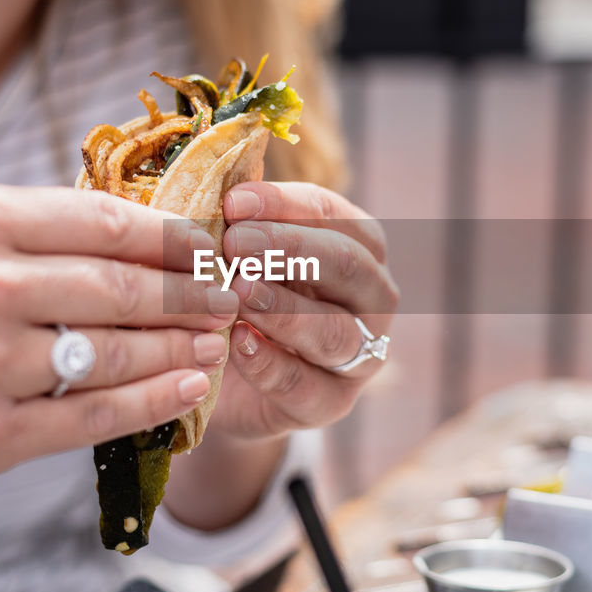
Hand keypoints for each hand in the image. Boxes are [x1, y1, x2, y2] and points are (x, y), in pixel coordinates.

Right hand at [0, 185, 239, 511]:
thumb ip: (31, 231)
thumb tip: (136, 233)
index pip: (114, 222)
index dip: (179, 239)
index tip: (214, 248)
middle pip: (130, 288)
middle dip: (196, 294)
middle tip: (233, 296)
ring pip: (121, 353)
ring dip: (184, 347)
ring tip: (218, 341)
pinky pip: (97, 416)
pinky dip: (155, 400)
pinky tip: (188, 386)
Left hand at [214, 181, 397, 439]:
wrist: (225, 380)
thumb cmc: (237, 296)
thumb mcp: (240, 255)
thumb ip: (239, 225)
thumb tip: (217, 186)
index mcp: (358, 246)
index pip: (331, 213)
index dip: (283, 205)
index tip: (233, 203)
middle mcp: (373, 297)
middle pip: (348, 266)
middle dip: (290, 250)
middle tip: (236, 243)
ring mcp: (361, 356)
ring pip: (335, 331)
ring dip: (285, 309)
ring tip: (237, 291)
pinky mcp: (332, 404)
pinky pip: (308, 386)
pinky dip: (271, 364)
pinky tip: (237, 344)